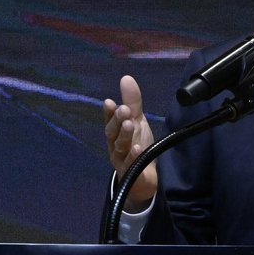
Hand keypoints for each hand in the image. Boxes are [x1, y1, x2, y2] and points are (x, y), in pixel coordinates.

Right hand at [103, 75, 158, 209]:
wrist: (144, 177)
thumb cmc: (138, 145)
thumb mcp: (137, 121)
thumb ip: (132, 101)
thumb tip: (126, 77)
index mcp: (116, 132)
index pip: (109, 121)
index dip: (108, 112)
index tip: (110, 102)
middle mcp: (115, 145)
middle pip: (112, 133)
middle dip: (117, 121)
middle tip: (124, 110)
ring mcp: (121, 160)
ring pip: (120, 147)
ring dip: (124, 135)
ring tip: (130, 124)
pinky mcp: (130, 172)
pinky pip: (130, 163)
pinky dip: (133, 155)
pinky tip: (137, 147)